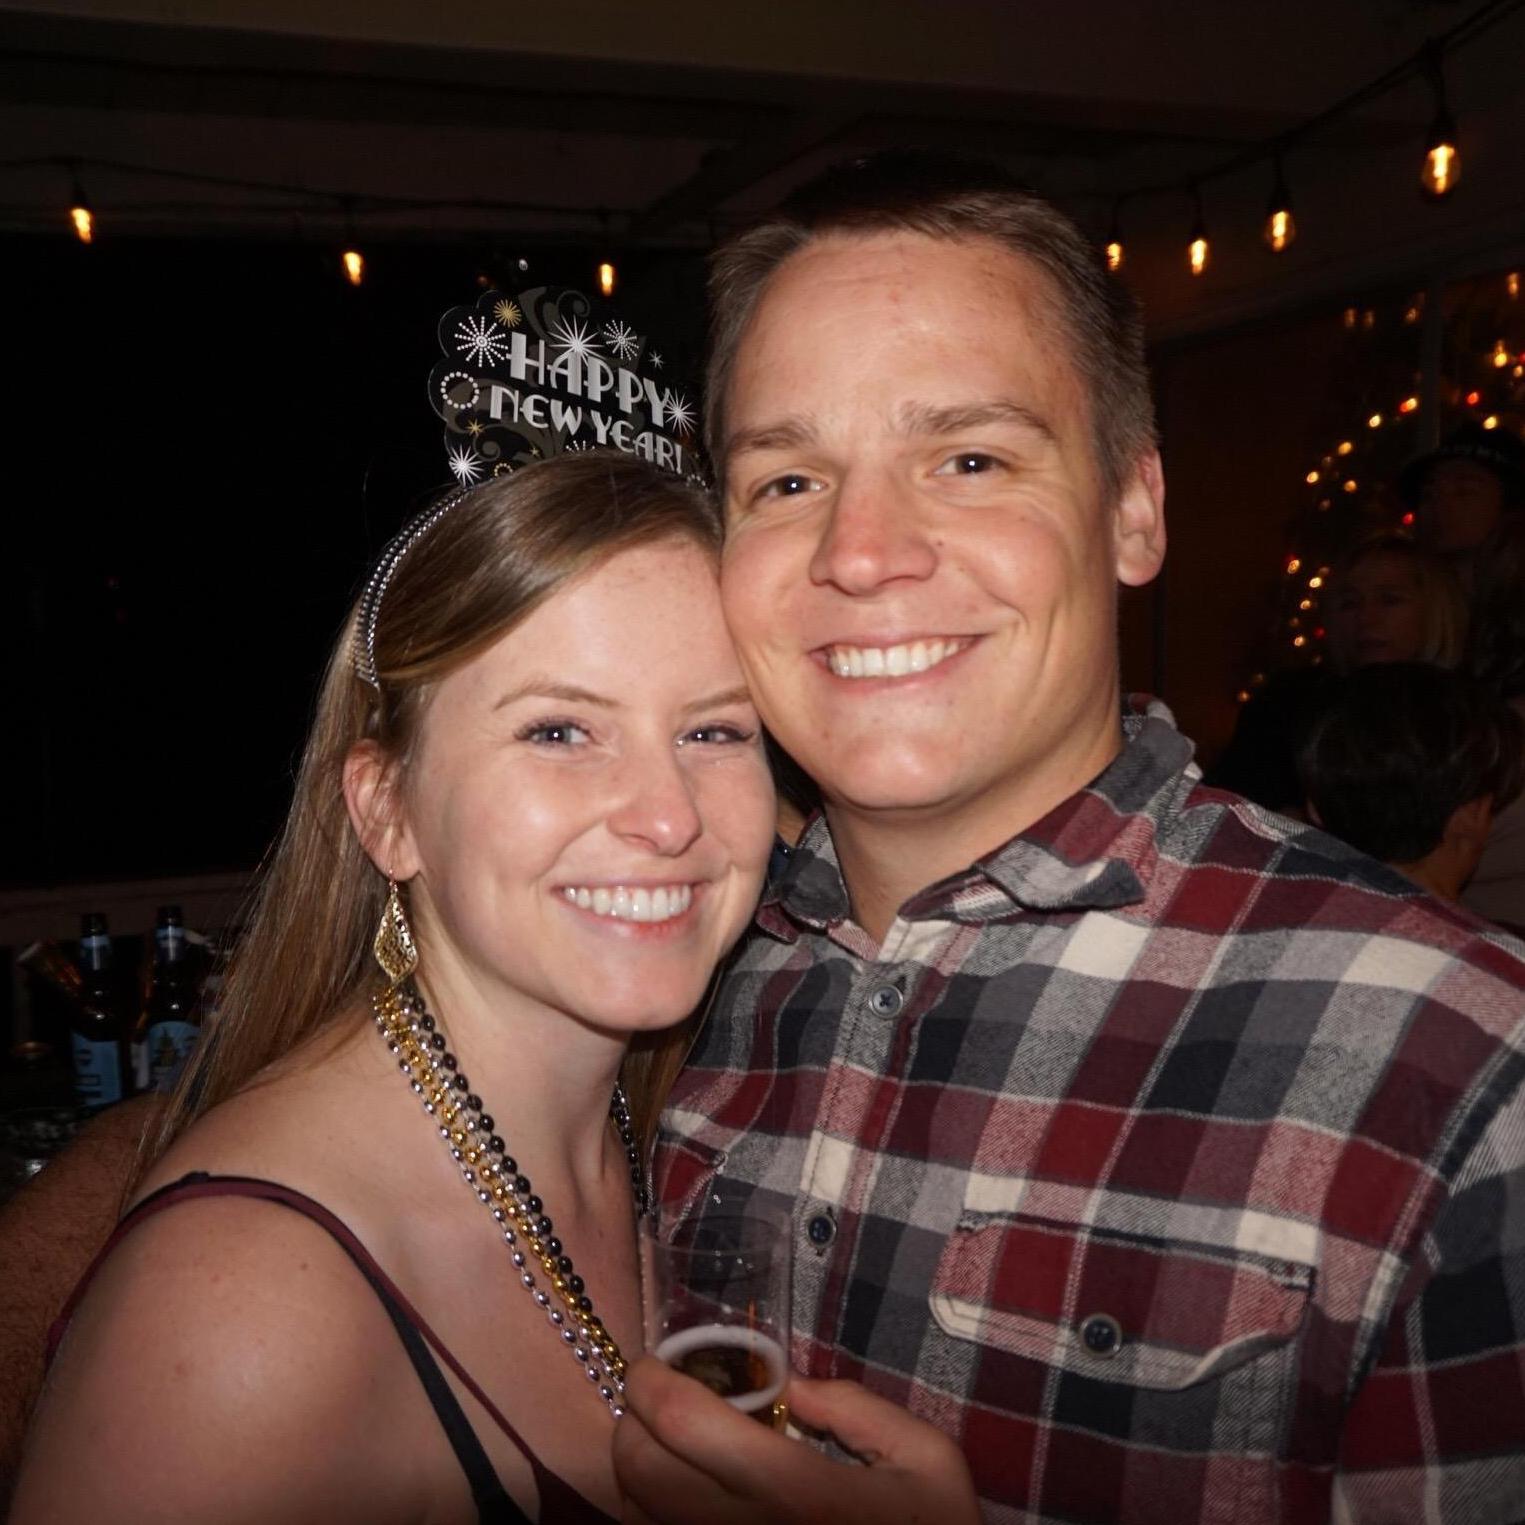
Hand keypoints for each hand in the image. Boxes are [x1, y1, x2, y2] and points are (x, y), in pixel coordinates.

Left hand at [612, 1356, 978, 1524]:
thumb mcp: (927, 1457)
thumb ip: (855, 1408)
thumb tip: (789, 1388)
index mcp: (797, 1491)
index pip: (685, 1426)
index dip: (651, 1384)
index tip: (652, 1362)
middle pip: (641, 1472)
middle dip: (631, 1420)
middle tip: (655, 1394)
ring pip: (639, 1514)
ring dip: (636, 1466)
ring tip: (667, 1438)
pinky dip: (651, 1508)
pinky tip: (685, 1486)